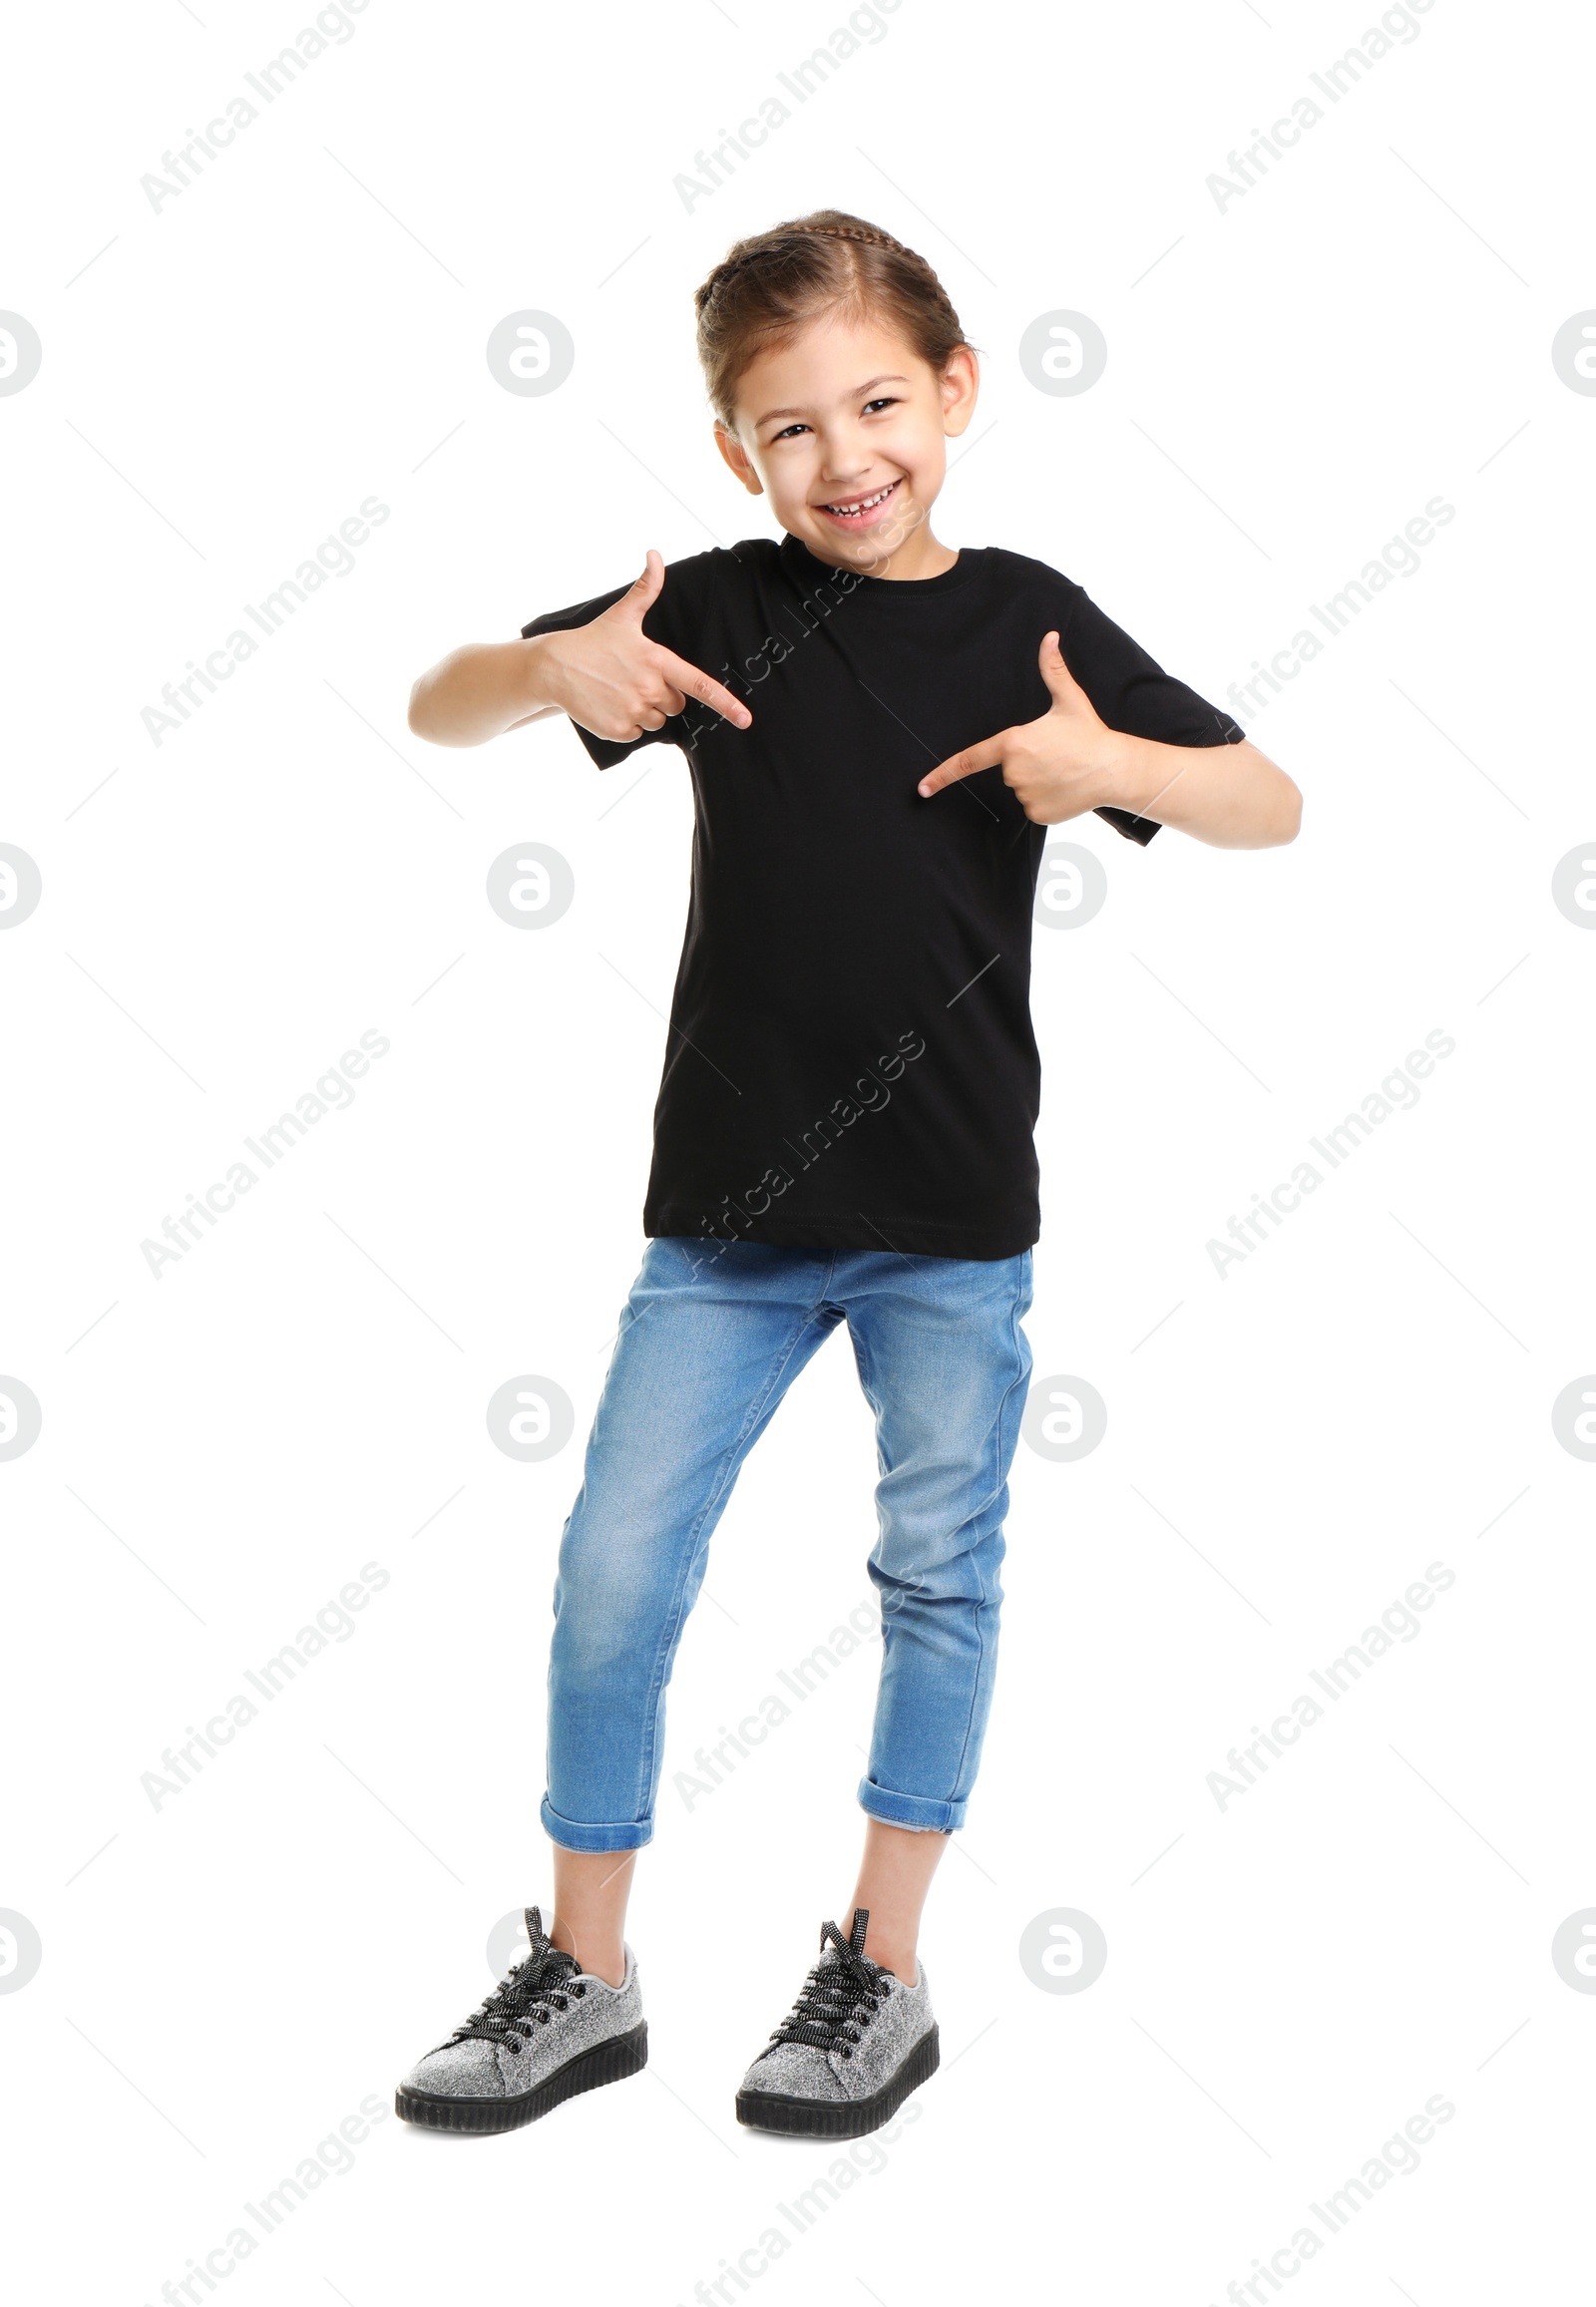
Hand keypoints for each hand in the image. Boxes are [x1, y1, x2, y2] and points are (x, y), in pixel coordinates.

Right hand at [540, 550, 751, 740]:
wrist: (554, 667)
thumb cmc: (594, 640)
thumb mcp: (623, 615)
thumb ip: (647, 588)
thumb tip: (655, 554)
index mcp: (657, 661)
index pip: (699, 685)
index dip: (726, 703)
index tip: (745, 719)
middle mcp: (649, 688)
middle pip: (677, 704)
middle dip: (663, 695)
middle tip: (635, 679)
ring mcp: (634, 711)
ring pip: (658, 721)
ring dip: (645, 711)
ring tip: (619, 691)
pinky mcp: (619, 730)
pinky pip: (638, 734)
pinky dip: (627, 724)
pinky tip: (609, 705)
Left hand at [917, 631, 1125, 822]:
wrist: (1114, 769)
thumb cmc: (1089, 733)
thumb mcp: (1069, 700)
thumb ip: (1053, 669)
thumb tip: (1049, 637)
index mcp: (1013, 744)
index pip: (970, 759)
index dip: (943, 774)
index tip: (922, 788)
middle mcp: (1014, 773)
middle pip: (1008, 769)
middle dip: (1027, 762)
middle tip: (1056, 754)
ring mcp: (1025, 796)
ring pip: (1021, 789)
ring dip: (1037, 781)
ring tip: (1064, 770)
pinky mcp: (1037, 814)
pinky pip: (1033, 806)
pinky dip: (1046, 800)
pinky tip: (1066, 788)